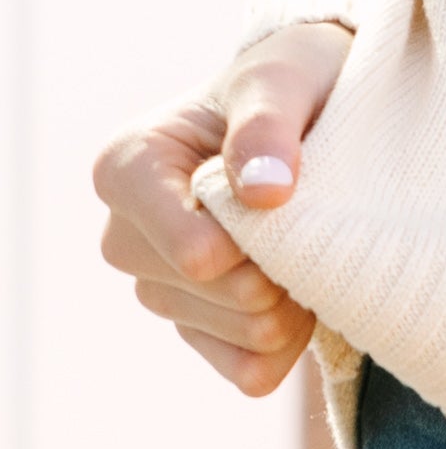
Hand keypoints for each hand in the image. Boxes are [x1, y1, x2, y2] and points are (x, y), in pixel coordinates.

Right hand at [93, 22, 353, 396]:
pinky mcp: (198, 329)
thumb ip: (268, 125)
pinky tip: (302, 284)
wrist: (315, 103)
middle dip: (279, 261)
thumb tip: (263, 194)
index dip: (252, 239)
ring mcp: (159, 289)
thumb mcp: (283, 77)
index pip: (191, 252)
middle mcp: (126, 237)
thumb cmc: (292, 79)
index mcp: (126, 170)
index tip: (278, 194)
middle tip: (307, 207)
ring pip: (245, 335)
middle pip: (219, 295)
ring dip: (294, 295)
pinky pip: (254, 372)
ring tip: (308, 235)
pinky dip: (293, 338)